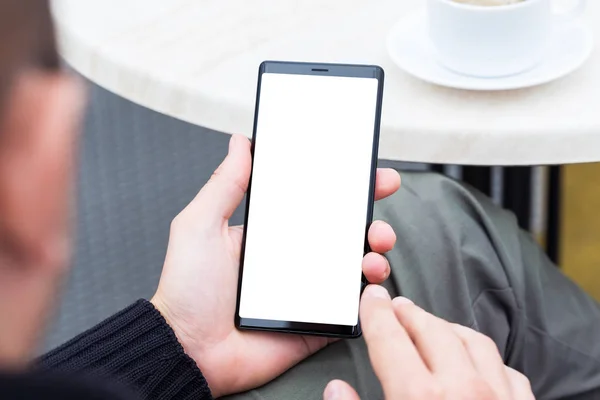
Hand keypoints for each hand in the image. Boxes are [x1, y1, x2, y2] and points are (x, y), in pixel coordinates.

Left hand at [151, 135, 400, 397]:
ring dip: (376, 247)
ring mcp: (308, 289)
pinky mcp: (318, 319)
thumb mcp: (200, 226)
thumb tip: (240, 143)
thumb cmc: (187, 290)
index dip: (339, 183)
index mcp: (270, 234)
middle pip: (343, 229)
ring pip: (355, 263)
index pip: (312, 202)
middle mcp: (293, 258)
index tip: (361, 167)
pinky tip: (368, 279)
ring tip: (375, 243)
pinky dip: (370, 291)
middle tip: (382, 190)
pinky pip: (353, 304)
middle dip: (369, 208)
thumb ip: (224, 185)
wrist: (190, 350)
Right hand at [324, 286, 534, 399]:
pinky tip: (476, 360)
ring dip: (447, 326)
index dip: (376, 312)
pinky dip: (485, 357)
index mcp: (418, 397)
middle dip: (409, 312)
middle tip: (395, 306)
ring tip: (431, 324)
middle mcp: (462, 389)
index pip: (390, 338)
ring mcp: (498, 397)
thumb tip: (335, 389)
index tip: (371, 296)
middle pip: (431, 329)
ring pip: (472, 340)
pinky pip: (506, 369)